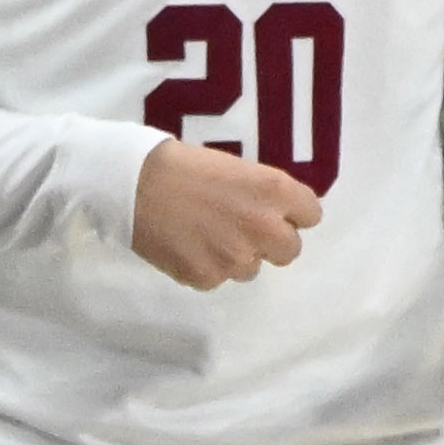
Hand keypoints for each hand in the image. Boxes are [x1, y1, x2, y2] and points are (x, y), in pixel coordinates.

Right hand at [130, 140, 319, 289]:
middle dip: (270, 241)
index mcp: (275, 191)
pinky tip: (186, 246)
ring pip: (252, 268)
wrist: (132, 183)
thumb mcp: (237, 169)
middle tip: (241, 227)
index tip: (272, 210)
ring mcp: (237, 257)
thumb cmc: (183, 166)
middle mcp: (264, 227)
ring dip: (236, 255)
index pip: (311, 215)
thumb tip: (278, 214)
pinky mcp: (208, 278)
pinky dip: (205, 266)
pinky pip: (218, 278)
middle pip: (290, 250)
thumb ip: (264, 194)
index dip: (291, 213)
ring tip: (205, 234)